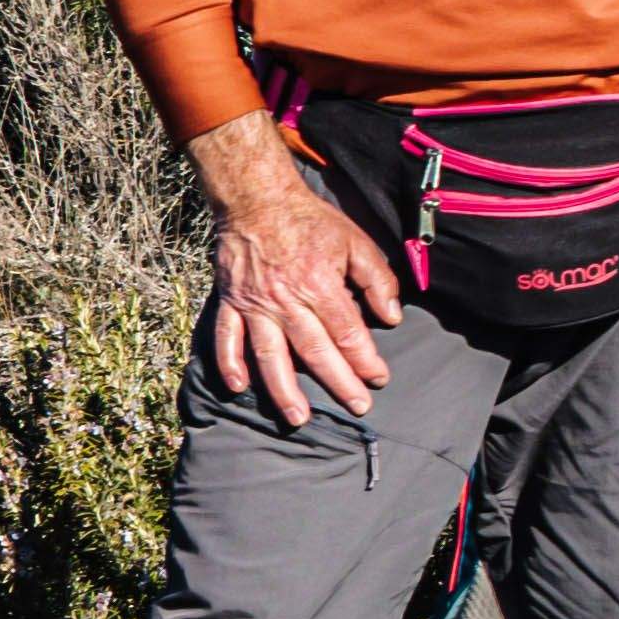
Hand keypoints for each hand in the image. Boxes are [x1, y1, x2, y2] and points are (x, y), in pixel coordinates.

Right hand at [184, 113, 405, 430]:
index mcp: (319, 284)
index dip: (366, 360)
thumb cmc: (310, 221)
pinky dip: (229, 364)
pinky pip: (226, 338)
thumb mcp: (355, 241)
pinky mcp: (230, 302)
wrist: (256, 199)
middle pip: (315, 352)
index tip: (379, 378)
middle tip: (357, 407)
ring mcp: (254, 304)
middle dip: (339, 383)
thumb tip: (391, 316)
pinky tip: (238, 388)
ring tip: (298, 418)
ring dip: (283, 390)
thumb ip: (376, 279)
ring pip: (269, 355)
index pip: (348, 333)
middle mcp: (285, 300)